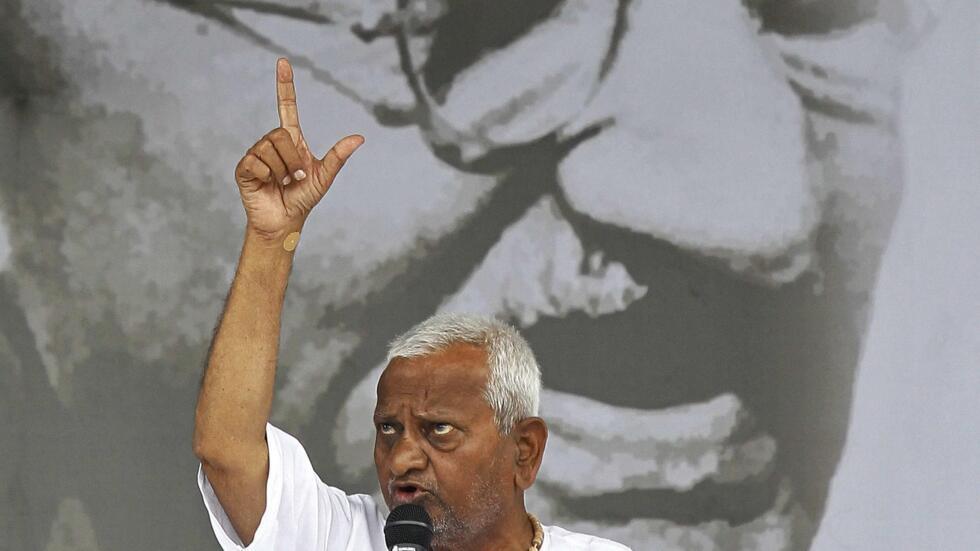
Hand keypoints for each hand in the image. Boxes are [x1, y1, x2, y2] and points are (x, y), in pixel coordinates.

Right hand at [234, 58, 363, 239]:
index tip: (283, 62)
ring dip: (281, 170)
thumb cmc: (304, 197)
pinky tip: (267, 184)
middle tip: (295, 177)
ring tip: (282, 182)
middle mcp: (272, 143)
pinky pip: (255, 162)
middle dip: (293, 159)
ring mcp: (256, 154)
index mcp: (292, 140)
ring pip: (268, 148)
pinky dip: (266, 176)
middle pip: (280, 134)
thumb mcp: (324, 177)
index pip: (287, 106)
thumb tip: (359, 138)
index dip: (285, 85)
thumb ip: (338, 156)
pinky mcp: (244, 168)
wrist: (286, 221)